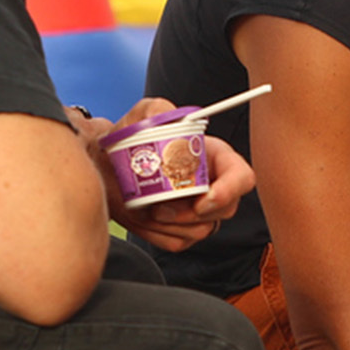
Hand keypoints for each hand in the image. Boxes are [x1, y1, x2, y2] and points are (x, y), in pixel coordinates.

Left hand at [72, 99, 255, 250]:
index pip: (242, 177)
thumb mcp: (141, 116)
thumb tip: (163, 115)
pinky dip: (157, 234)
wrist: (107, 169)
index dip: (230, 190)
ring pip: (201, 230)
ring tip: (146, 209)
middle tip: (161, 208)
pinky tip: (142, 217)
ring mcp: (200, 212)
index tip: (202, 199)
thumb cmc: (131, 141)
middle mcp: (213, 186)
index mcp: (215, 158)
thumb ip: (154, 108)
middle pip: (225, 209)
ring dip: (172, 224)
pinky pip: (178, 242)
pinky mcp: (181, 232)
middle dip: (192, 214)